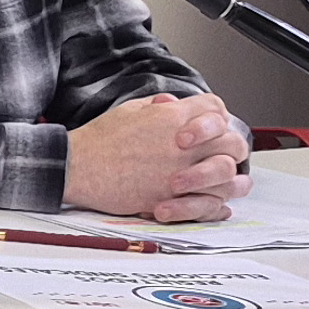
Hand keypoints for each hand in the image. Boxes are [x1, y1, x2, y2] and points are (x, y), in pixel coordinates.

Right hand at [65, 92, 246, 220]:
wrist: (77, 168)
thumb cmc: (99, 141)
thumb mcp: (129, 111)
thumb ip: (157, 107)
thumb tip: (172, 104)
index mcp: (172, 118)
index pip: (214, 107)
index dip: (216, 116)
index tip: (211, 125)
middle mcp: (183, 145)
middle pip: (232, 141)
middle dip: (231, 146)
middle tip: (223, 153)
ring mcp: (180, 172)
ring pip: (228, 174)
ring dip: (231, 178)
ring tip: (227, 181)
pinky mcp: (172, 198)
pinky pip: (211, 203)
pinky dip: (217, 204)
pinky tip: (216, 203)